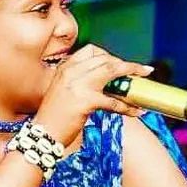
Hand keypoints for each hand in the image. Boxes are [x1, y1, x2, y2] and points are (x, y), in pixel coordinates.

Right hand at [34, 43, 153, 144]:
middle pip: (105, 59)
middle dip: (126, 65)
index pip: (91, 51)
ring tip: (143, 82)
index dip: (110, 55)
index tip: (120, 63)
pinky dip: (127, 106)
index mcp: (65, 68)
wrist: (43, 134)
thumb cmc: (53, 117)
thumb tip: (105, 83)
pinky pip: (113, 101)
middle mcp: (71, 72)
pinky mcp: (85, 101)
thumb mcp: (63, 91)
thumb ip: (79, 82)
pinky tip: (136, 111)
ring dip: (131, 76)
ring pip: (112, 72)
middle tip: (141, 71)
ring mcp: (78, 85)